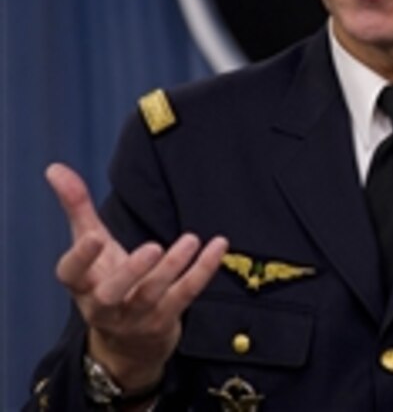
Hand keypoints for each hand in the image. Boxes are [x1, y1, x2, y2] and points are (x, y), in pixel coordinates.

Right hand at [46, 162, 227, 389]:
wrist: (128, 342)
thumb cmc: (105, 280)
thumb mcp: (91, 243)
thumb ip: (76, 207)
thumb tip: (55, 168)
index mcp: (82, 285)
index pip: (71, 275)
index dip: (80, 258)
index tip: (94, 237)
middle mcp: (105, 305)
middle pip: (112, 294)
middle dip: (131, 272)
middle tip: (153, 248)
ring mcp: (136, 316)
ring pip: (153, 295)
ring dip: (173, 267)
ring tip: (191, 239)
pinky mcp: (165, 319)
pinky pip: (186, 294)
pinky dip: (203, 270)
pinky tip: (218, 246)